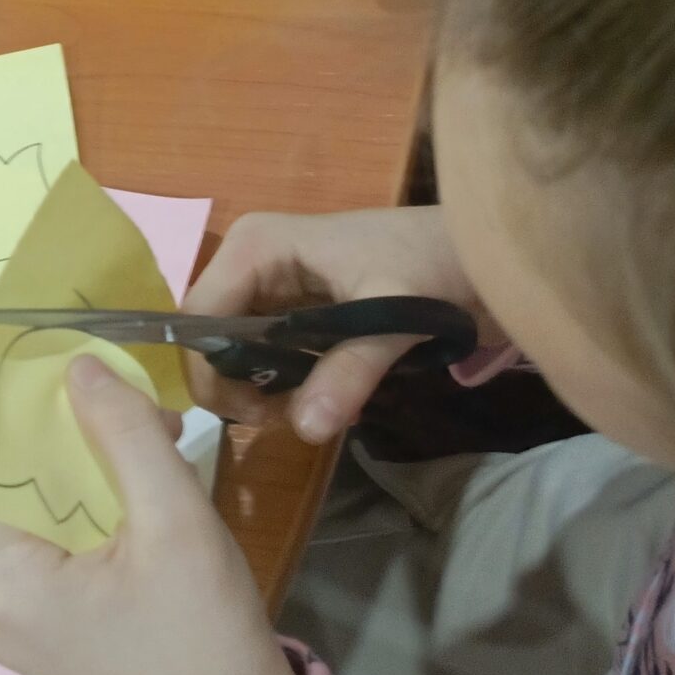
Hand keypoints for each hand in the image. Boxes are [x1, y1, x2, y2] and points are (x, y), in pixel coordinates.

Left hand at [0, 356, 308, 674]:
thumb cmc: (206, 633)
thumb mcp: (175, 521)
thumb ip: (124, 435)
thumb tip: (78, 365)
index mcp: (3, 582)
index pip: (10, 465)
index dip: (52, 411)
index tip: (96, 368)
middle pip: (27, 490)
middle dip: (84, 444)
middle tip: (150, 412)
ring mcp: (10, 626)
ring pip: (46, 515)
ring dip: (96, 477)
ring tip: (158, 449)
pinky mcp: (42, 634)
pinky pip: (57, 550)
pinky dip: (95, 517)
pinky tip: (145, 500)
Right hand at [184, 204, 487, 441]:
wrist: (477, 250)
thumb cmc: (433, 264)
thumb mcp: (394, 316)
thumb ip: (350, 371)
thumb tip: (308, 429)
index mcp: (255, 245)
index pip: (198, 318)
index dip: (213, 373)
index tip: (258, 416)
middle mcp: (248, 258)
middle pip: (208, 338)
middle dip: (239, 387)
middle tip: (288, 420)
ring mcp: (267, 282)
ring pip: (232, 351)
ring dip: (261, 390)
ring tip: (309, 410)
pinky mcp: (287, 305)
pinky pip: (260, 352)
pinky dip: (280, 382)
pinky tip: (316, 397)